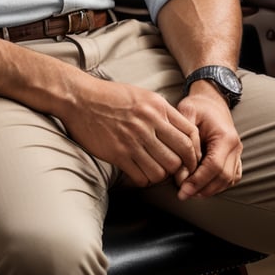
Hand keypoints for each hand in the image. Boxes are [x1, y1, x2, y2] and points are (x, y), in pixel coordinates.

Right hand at [58, 76, 201, 187]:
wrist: (80, 98)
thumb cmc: (110, 96)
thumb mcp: (142, 95)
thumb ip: (161, 112)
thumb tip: (179, 132)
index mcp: (157, 106)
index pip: (190, 134)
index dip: (194, 151)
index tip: (190, 160)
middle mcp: (149, 122)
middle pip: (181, 155)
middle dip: (182, 168)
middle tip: (176, 172)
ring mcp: (134, 139)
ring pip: (163, 170)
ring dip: (162, 175)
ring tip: (155, 171)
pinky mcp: (119, 153)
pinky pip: (142, 177)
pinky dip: (144, 180)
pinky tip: (139, 173)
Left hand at [174, 83, 242, 199]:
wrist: (212, 100)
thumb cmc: (198, 106)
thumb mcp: (187, 112)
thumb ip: (186, 138)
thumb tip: (182, 168)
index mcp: (225, 136)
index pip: (214, 166)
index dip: (198, 181)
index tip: (183, 189)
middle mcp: (235, 147)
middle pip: (222, 177)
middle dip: (202, 189)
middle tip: (183, 194)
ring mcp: (237, 153)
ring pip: (228, 180)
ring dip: (209, 190)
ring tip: (190, 192)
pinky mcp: (235, 157)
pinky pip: (230, 177)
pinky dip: (217, 185)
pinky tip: (202, 187)